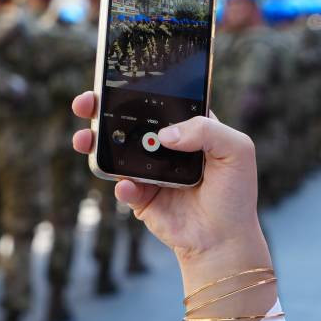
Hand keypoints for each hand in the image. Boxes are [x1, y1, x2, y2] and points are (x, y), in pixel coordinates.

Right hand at [71, 92, 274, 320]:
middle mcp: (163, 146)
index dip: (135, 89)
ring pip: (114, 151)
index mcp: (186, 127)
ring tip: (84, 140)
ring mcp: (148, 171)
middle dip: (99, 110)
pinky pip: (122, 186)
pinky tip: (128, 186)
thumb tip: (165, 135)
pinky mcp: (140, 196)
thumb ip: (206, 130)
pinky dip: (121, 184)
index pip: (156, 101)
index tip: (114, 81)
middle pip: (126, 121)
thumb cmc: (235, 193)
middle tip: (84, 104)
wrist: (224, 240)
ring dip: (94, 143)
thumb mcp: (236, 150)